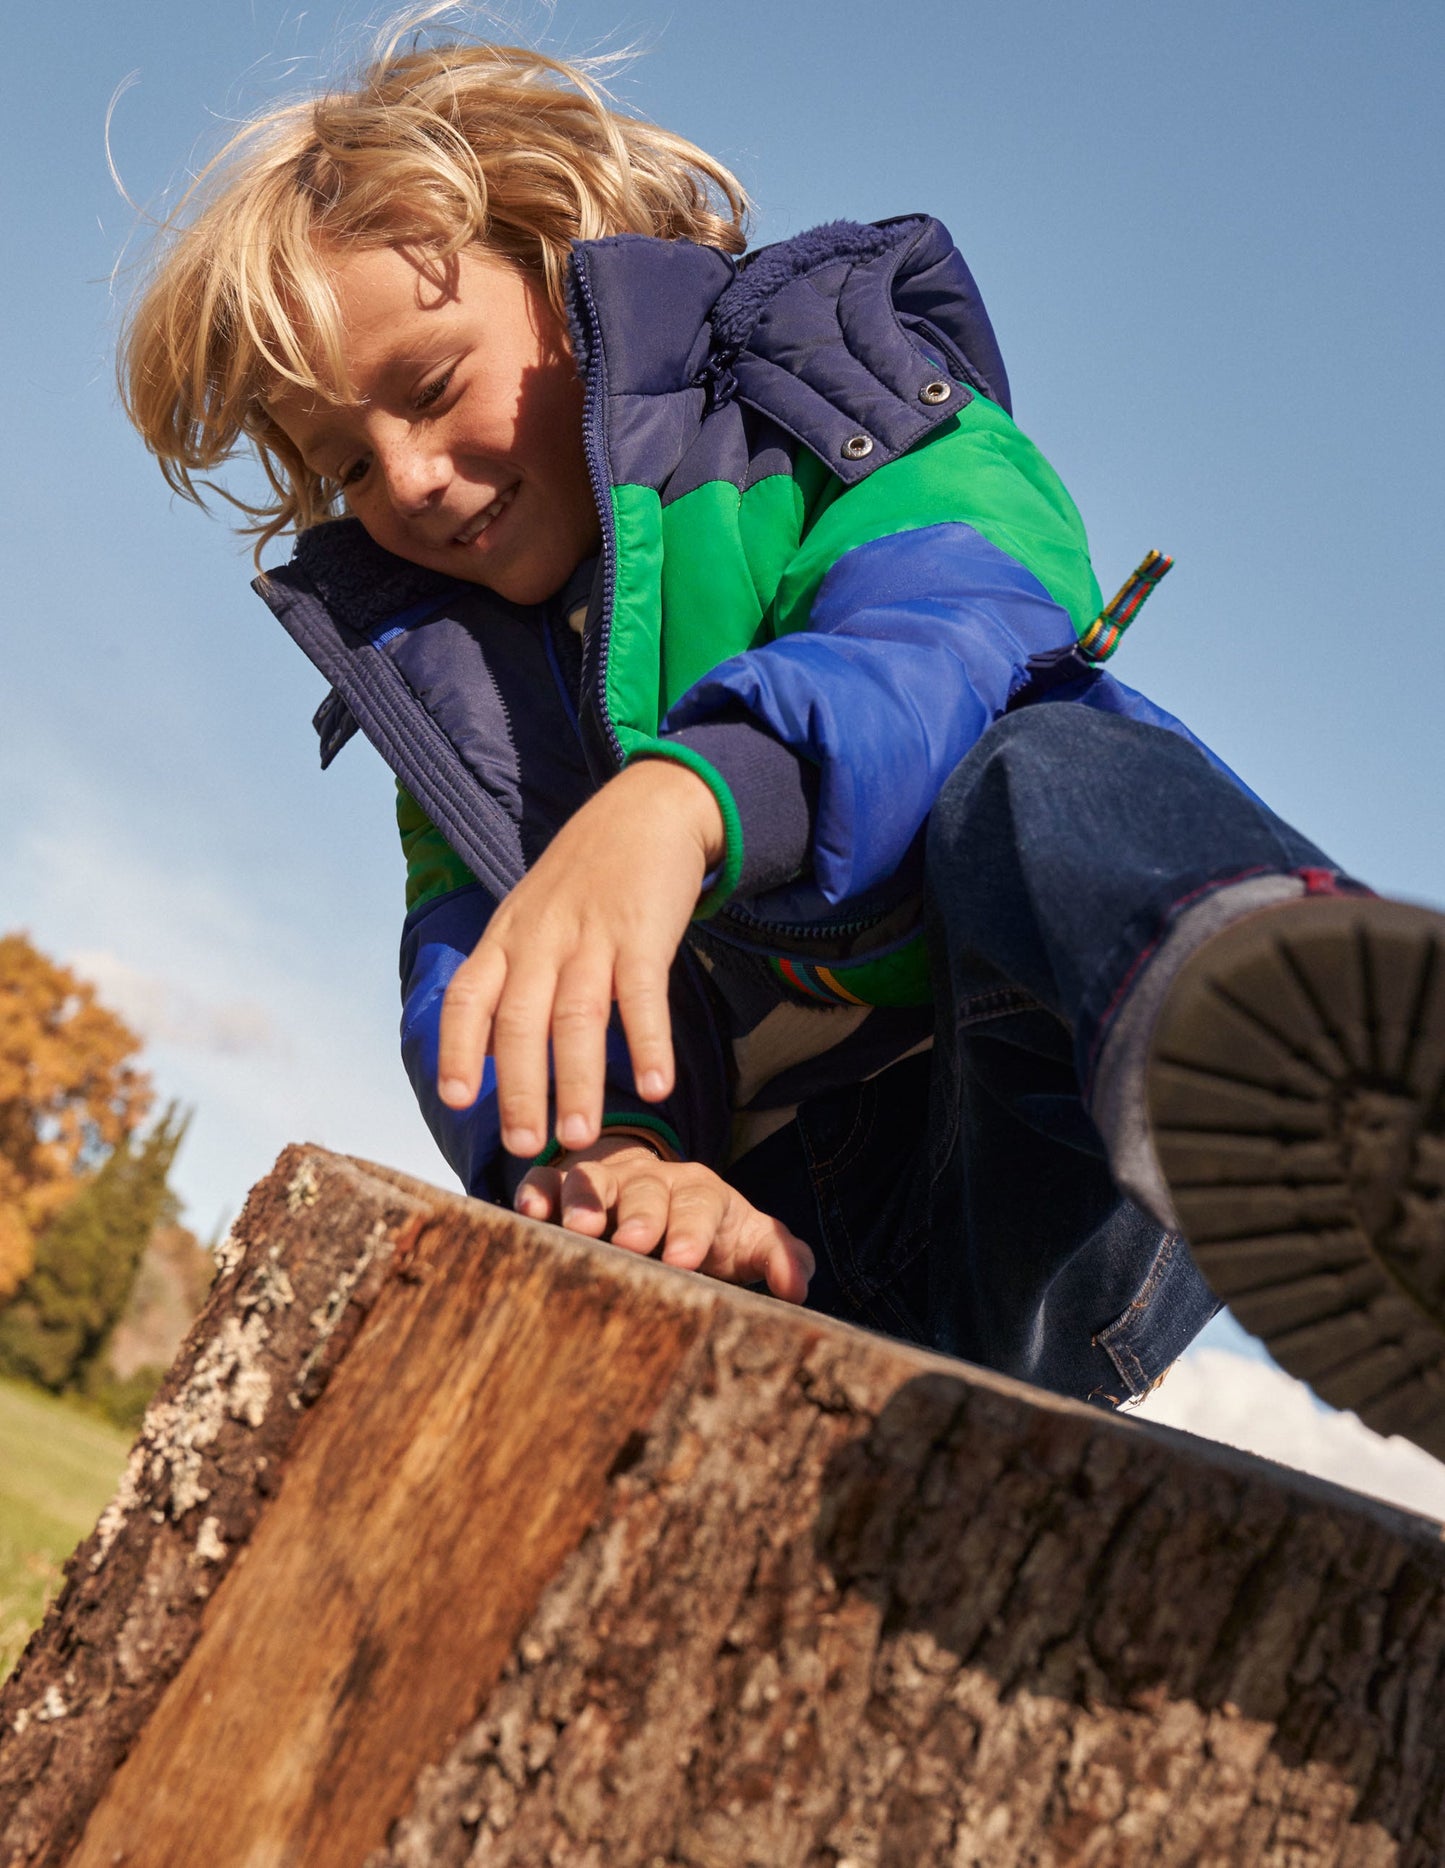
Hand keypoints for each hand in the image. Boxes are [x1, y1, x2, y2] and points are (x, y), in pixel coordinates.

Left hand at [437, 760, 724, 1156]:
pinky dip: (647, 1043)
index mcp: (507, 938)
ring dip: (576, 1082)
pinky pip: (642, 996)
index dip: (458, 1049)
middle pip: (520, 1021)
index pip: (467, 997)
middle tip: (525, 1146)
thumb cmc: (586, 875)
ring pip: (576, 1018)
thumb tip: (481, 1054)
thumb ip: (508, 978)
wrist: (647, 808)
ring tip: (579, 1136)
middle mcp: (540, 938)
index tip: (458, 1100)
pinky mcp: (643, 931)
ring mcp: (591, 934)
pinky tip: (655, 1086)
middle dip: (519, 1089)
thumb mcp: (530, 916)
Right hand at [514, 1136, 814, 1303]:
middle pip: (647, 1189)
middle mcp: (651, 1179)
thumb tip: (800, 1288)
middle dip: (641, 1215)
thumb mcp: (746, 1240)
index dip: (693, 1230)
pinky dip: (537, 1192)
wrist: (658, 1195)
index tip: (685, 1259)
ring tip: (578, 1228)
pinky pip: (544, 1180)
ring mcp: (605, 1180)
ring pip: (592, 1179)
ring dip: (585, 1200)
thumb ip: (777, 1257)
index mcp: (700, 1192)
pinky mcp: (561, 1185)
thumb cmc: (707, 1229)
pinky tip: (530, 1212)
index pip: (701, 1205)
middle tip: (633, 1243)